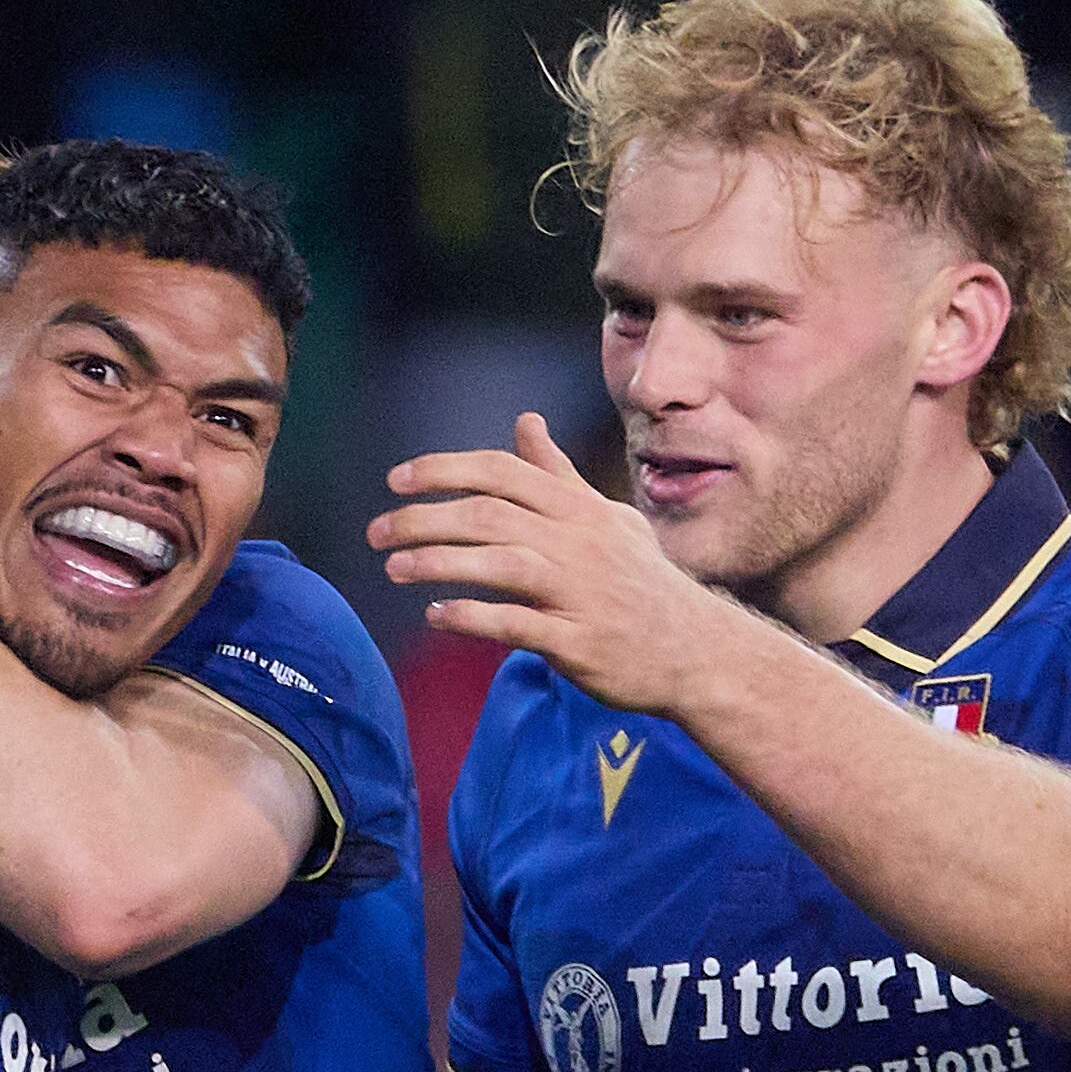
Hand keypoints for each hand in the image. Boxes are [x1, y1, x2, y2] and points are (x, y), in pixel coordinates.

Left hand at [370, 413, 752, 715]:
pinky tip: (437, 616)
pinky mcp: (578, 642)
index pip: (502, 473)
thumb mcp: (605, 517)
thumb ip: (557, 474)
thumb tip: (524, 421)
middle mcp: (577, 543)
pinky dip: (473, 618)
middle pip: (488, 516)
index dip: (445, 470)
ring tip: (393, 568)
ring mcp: (579, 592)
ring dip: (438, 563)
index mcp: (577, 509)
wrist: (694, 650)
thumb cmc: (641, 580)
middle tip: (376, 533)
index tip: (397, 480)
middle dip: (424, 519)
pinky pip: (516, 624)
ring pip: (499, 564)